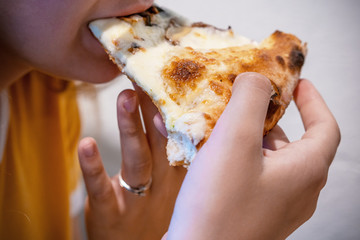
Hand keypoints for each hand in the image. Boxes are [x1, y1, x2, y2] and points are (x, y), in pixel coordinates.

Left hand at [78, 86, 186, 239]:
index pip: (180, 135)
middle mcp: (164, 184)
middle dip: (154, 106)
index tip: (167, 75)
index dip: (175, 106)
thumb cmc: (155, 213)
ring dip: (131, 127)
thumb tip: (165, 113)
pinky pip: (102, 189)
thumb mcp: (171, 183)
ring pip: (138, 160)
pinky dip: (93, 167)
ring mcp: (138, 199)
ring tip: (125, 97)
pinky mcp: (112, 213)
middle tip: (146, 75)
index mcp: (178, 174)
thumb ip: (171, 151)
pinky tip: (86, 144)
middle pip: (160, 140)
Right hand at [165, 73, 339, 238]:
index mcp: (304, 171)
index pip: (325, 127)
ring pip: (265, 159)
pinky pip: (248, 175)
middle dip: (268, 117)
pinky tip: (206, 150)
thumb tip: (257, 79)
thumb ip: (250, 100)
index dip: (313, 101)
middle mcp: (295, 191)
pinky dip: (233, 157)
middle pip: (291, 142)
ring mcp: (273, 205)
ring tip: (218, 123)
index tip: (297, 83)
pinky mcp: (250, 212)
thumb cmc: (218, 205)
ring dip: (245, 137)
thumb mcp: (235, 140)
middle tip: (245, 101)